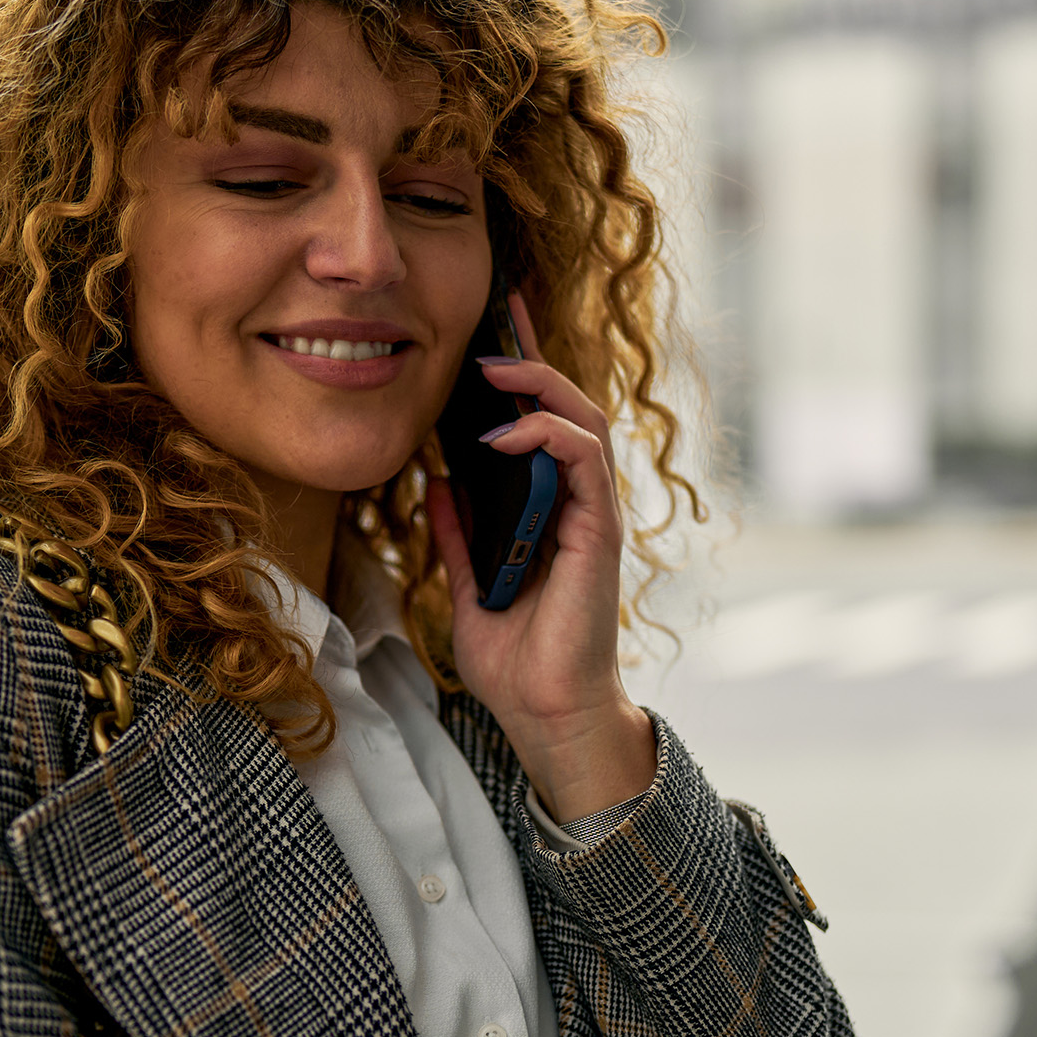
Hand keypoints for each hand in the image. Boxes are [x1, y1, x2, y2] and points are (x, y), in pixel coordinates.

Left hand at [426, 294, 655, 821]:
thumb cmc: (516, 658)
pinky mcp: (598, 533)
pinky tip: (501, 436)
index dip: (523, 373)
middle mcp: (578, 504)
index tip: (491, 330)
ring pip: (584, 421)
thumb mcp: (468, 586)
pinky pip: (583, 463)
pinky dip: (545, 438)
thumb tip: (437, 481)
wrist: (543, 713)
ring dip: (541, 387)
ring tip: (494, 370)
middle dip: (534, 356)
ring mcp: (592, 515)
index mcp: (549, 510)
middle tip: (493, 323)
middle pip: (570, 406)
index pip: (543, 425)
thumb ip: (460, 534)